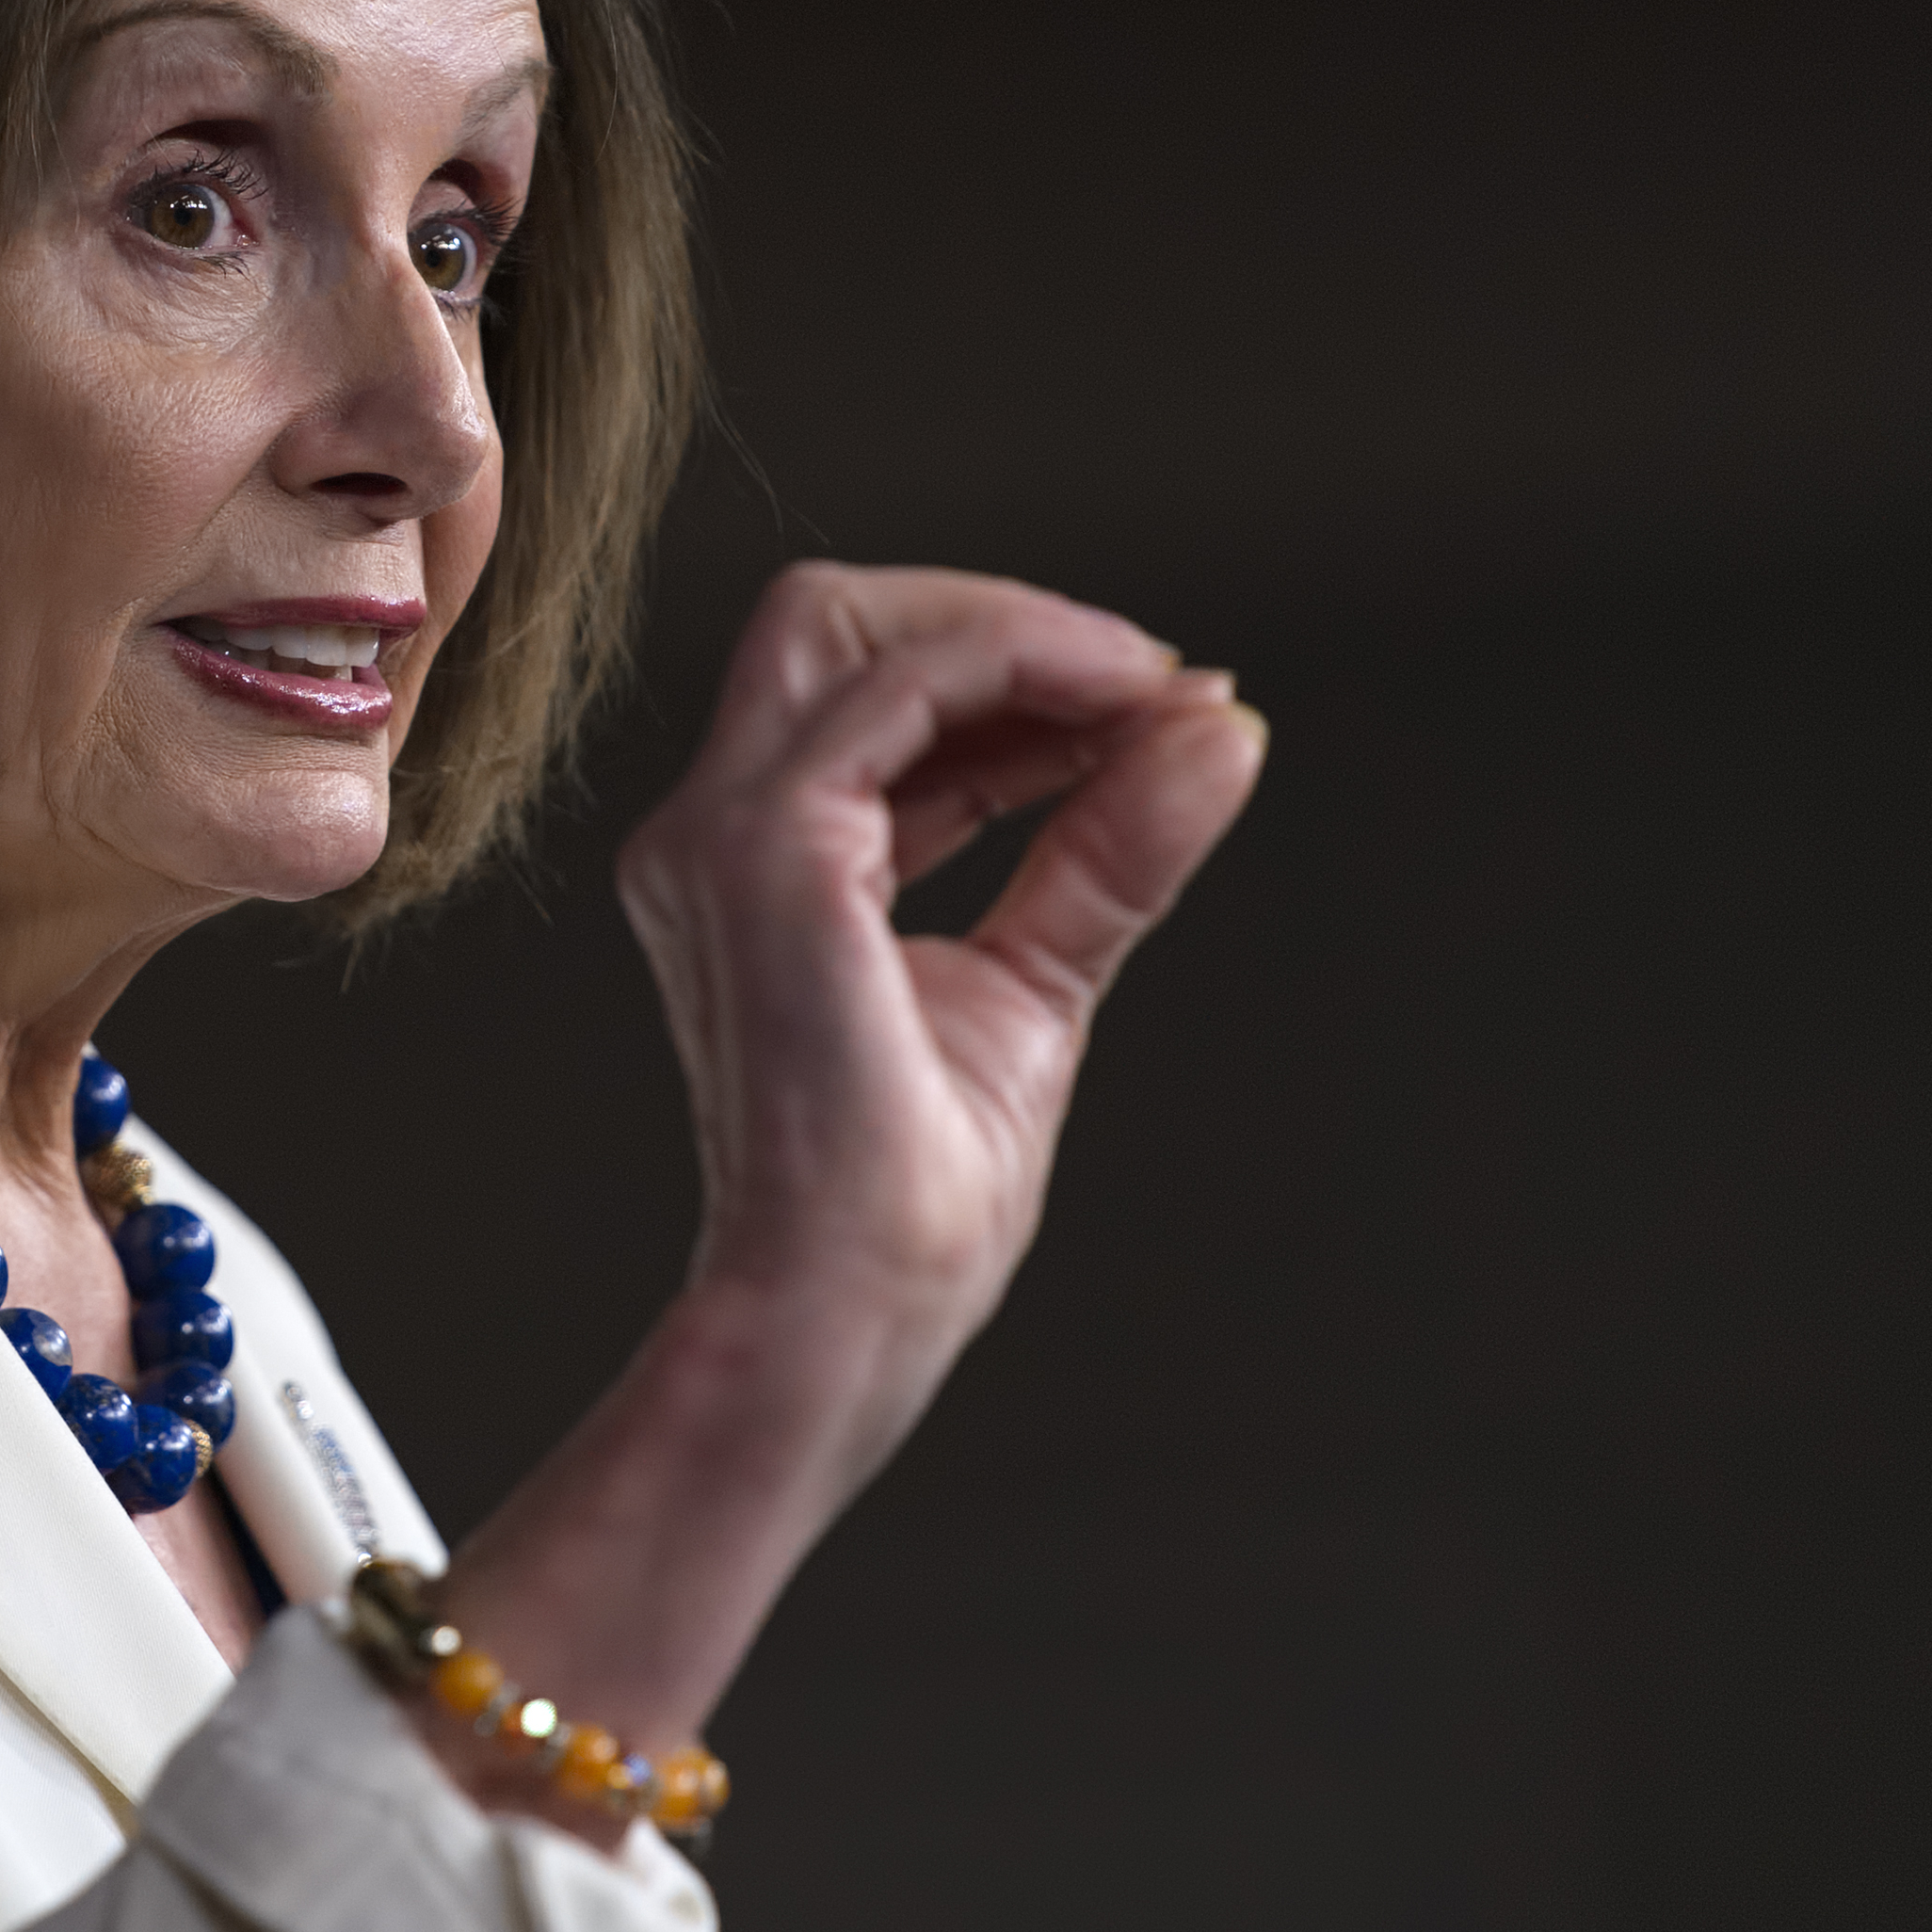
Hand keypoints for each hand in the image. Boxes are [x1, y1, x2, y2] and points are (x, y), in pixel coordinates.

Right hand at [430, 565, 1260, 1806]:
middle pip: (835, 620)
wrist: (849, 1311)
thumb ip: (1108, 851)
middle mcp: (711, 829)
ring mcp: (723, 835)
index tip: (1164, 706)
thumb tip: (1219, 731)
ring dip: (1024, 636)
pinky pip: (896, 690)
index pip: (873, 695)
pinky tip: (1119, 708)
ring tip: (1153, 692)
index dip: (1021, 675)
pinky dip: (1018, 666)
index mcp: (760, 861)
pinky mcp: (768, 854)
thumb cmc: (909, 1198)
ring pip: (850, 624)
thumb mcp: (1038, 985)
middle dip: (1002, 624)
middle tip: (1155, 681)